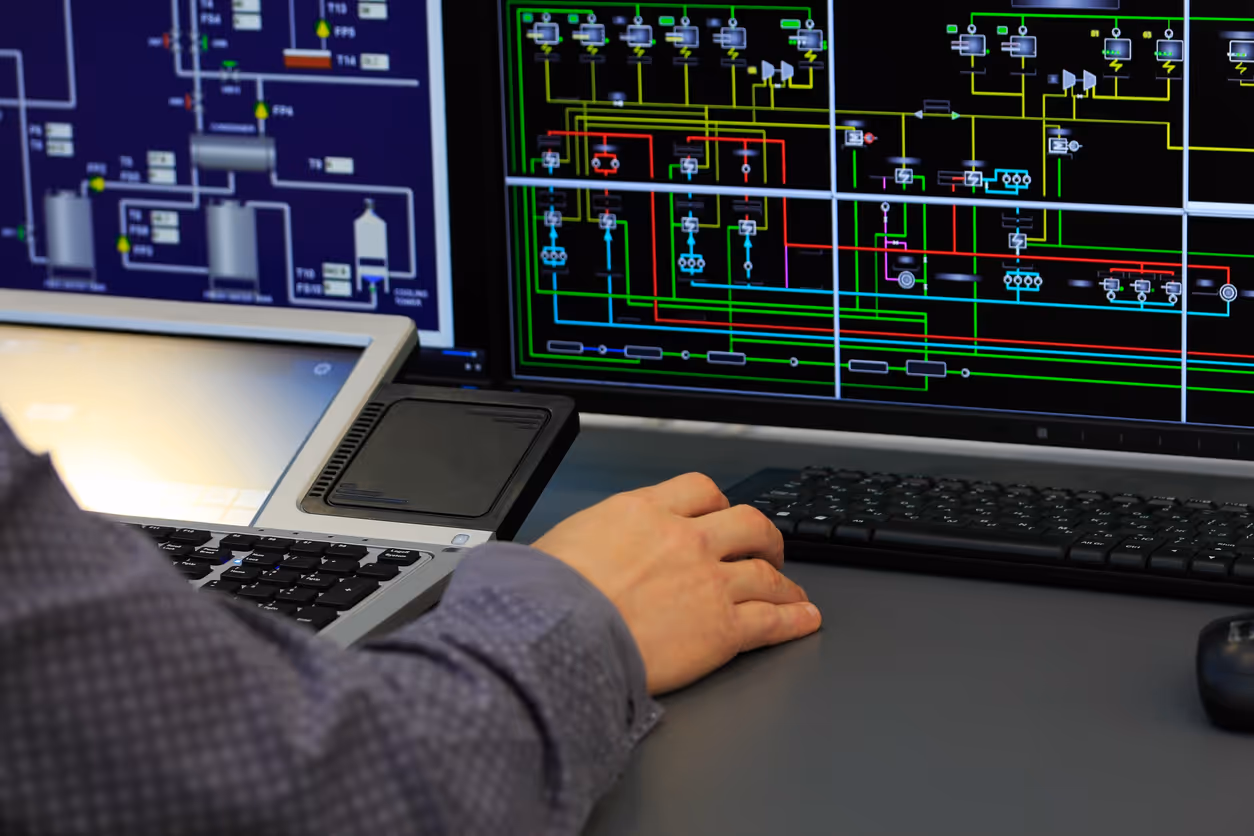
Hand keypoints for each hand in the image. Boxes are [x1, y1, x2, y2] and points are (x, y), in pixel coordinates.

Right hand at [533, 473, 821, 693]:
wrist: (555, 635)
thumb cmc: (546, 597)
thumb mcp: (562, 541)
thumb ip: (591, 538)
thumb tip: (579, 549)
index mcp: (643, 511)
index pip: (699, 490)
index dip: (717, 503)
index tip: (720, 514)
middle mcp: (685, 539)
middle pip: (746, 522)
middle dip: (761, 536)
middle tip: (765, 548)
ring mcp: (709, 582)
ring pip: (765, 572)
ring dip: (784, 581)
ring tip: (792, 590)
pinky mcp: (722, 629)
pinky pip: (771, 620)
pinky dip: (794, 619)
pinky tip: (804, 619)